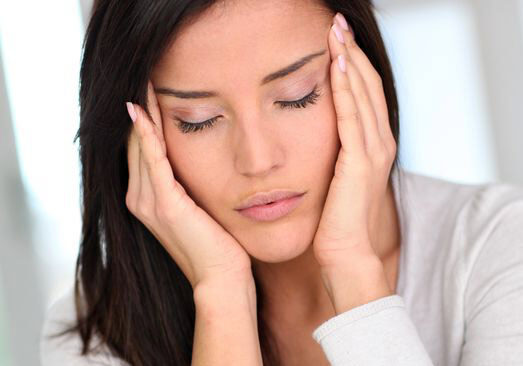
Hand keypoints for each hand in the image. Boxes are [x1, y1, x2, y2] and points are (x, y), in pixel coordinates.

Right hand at [125, 81, 251, 288]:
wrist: (223, 280)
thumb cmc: (218, 246)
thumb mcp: (199, 209)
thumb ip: (188, 187)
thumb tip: (198, 163)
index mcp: (148, 200)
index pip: (143, 150)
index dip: (145, 120)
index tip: (151, 91)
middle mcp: (141, 200)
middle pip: (138, 144)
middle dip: (141, 110)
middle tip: (146, 75)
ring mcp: (150, 204)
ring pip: (142, 147)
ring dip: (142, 114)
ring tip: (144, 81)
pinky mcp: (167, 206)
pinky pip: (154, 161)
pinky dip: (148, 134)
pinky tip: (143, 110)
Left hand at [312, 14, 396, 306]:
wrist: (345, 253)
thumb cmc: (337, 220)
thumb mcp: (336, 178)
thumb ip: (332, 154)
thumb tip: (312, 137)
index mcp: (371, 146)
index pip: (364, 95)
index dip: (353, 65)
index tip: (336, 41)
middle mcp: (377, 143)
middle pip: (367, 86)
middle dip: (353, 53)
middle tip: (337, 25)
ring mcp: (372, 152)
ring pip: (363, 95)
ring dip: (350, 62)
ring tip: (337, 34)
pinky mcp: (359, 163)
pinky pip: (352, 118)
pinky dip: (347, 90)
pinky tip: (337, 67)